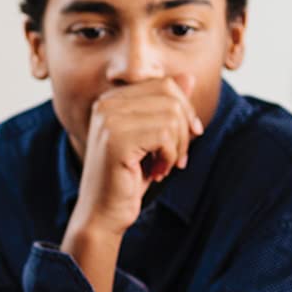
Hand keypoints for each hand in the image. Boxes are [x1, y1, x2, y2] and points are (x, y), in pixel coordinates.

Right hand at [71, 75, 201, 237]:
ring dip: (178, 146)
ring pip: (171, 115)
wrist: (101, 215)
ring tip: (165, 166)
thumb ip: (167, 108)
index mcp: (110, 101)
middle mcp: (105, 105)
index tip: (184, 140)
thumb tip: (189, 77)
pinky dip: (170, 156)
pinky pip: (164, 135)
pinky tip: (158, 172)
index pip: (164, 85)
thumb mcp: (152, 140)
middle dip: (184, 128)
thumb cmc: (126, 180)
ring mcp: (108, 121)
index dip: (184, 110)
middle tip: (178, 157)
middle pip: (170, 96)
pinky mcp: (115, 141)